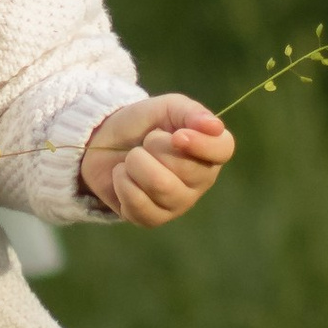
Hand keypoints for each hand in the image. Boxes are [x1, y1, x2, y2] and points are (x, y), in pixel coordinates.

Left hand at [80, 95, 233, 228]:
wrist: (104, 141)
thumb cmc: (144, 124)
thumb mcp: (166, 108)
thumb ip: (190, 112)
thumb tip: (215, 126)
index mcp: (210, 150)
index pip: (223, 149)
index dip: (201, 143)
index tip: (177, 135)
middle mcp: (200, 181)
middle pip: (186, 169)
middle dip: (155, 146)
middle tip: (147, 141)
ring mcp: (178, 204)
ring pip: (160, 186)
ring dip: (136, 163)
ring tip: (133, 158)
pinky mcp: (153, 219)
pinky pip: (138, 204)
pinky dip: (122, 182)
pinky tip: (124, 176)